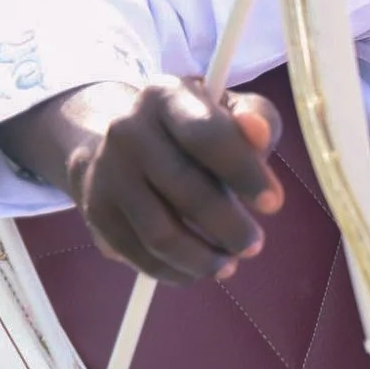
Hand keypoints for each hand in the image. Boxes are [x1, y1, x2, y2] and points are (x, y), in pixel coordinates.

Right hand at [0, 77, 285, 284]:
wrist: (119, 138)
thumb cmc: (193, 124)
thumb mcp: (228, 108)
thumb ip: (256, 118)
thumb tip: (259, 131)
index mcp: (166, 97)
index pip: (205, 135)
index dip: (242, 172)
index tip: (274, 204)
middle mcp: (127, 131)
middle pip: (183, 189)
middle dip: (227, 225)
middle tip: (254, 244)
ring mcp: (105, 173)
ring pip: (157, 232)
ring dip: (200, 257)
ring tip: (230, 263)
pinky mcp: (95, 212)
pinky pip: (137, 254)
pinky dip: (173, 271)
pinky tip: (198, 269)